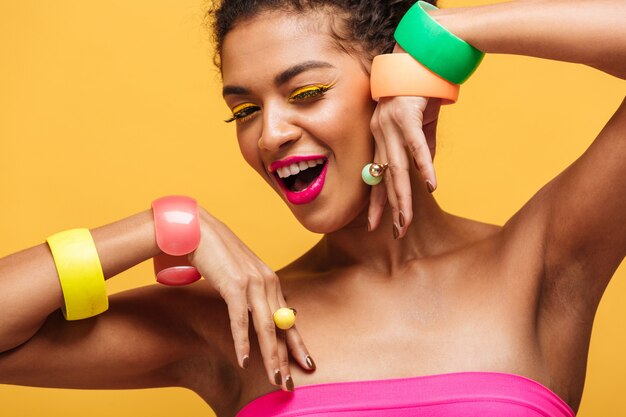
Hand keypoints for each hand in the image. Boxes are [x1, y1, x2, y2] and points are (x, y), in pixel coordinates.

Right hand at [188, 208, 312, 389]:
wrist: (198, 229)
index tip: (305, 363)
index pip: (288, 318)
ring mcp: (253, 283)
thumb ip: (254, 292)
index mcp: (271, 280)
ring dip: (270, 356)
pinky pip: (240, 320)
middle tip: (290, 383)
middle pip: (281, 327)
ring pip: (266, 327)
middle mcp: (267, 281)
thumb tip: (262, 312)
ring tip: (275, 379)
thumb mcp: (241, 274)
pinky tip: (245, 360)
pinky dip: (243, 341)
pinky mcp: (234, 285)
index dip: (297, 343)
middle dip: (287, 358)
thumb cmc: (217, 253)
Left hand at [368, 94, 438, 237]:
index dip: (376, 201)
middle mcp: (380, 132)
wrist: (422, 55)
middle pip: (385, 177)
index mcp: (380, 136)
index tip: (373, 225)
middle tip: (394, 232)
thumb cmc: (421, 90)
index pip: (376, 175)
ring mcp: (391, 123)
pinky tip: (430, 185)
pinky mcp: (406, 113)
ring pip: (397, 167)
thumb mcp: (420, 125)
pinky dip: (424, 166)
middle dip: (389, 208)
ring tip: (405, 220)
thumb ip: (420, 149)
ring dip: (402, 196)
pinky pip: (415, 145)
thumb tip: (425, 175)